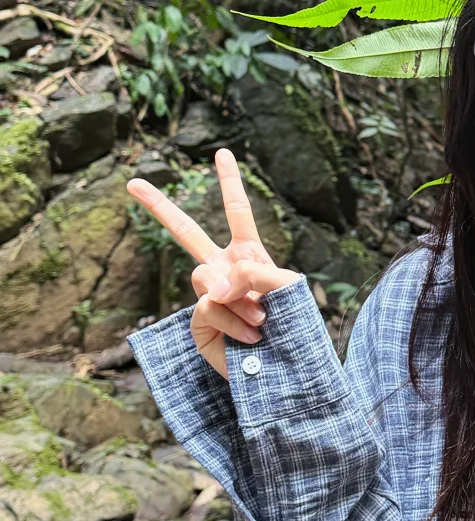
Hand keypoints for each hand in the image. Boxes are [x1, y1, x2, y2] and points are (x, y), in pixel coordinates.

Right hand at [126, 148, 302, 379]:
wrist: (290, 368)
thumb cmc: (296, 324)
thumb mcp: (286, 285)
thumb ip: (251, 271)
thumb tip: (210, 286)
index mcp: (248, 254)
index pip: (237, 212)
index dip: (229, 182)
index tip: (222, 152)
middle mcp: (222, 271)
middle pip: (186, 232)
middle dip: (159, 207)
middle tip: (132, 182)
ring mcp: (208, 297)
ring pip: (205, 277)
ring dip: (239, 298)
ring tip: (261, 320)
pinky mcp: (200, 323)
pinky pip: (209, 306)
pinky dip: (234, 320)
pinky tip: (251, 337)